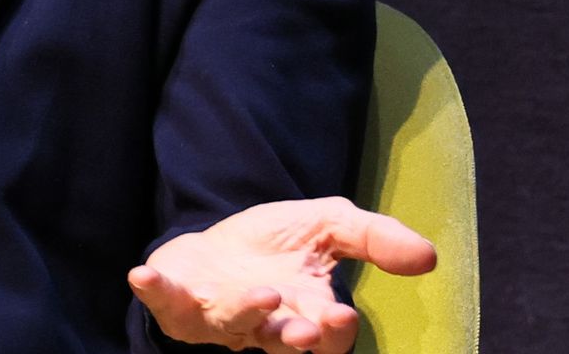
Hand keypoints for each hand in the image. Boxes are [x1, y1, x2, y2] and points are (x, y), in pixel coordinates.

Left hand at [129, 196, 435, 353]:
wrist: (216, 242)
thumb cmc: (275, 244)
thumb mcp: (329, 226)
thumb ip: (376, 239)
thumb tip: (428, 256)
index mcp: (307, 313)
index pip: (328, 337)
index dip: (334, 332)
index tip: (341, 315)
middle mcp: (264, 324)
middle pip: (282, 342)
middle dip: (294, 336)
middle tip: (304, 326)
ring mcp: (218, 316)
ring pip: (232, 326)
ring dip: (245, 314)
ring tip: (261, 294)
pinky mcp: (177, 303)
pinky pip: (163, 304)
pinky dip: (153, 292)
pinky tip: (141, 277)